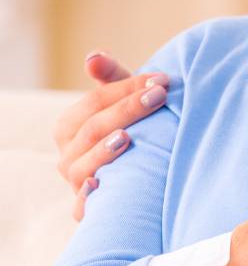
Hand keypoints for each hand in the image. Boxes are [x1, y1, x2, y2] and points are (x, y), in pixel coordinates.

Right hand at [53, 51, 170, 218]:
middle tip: (160, 96)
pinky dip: (87, 197)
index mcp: (70, 126)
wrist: (139, 178)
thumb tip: (94, 56)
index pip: (94, 102)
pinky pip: (81, 207)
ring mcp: (77, 183)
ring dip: (103, 151)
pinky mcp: (88, 209)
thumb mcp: (125, 104)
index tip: (161, 80)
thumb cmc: (132, 131)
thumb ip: (112, 79)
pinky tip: (99, 184)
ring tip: (127, 137)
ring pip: (83, 165)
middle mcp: (67, 155)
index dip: (126, 88)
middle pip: (92, 129)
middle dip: (127, 110)